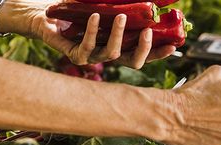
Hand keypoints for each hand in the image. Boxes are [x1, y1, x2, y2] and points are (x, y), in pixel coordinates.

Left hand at [0, 0, 176, 68]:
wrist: (47, 15)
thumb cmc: (78, 10)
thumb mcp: (105, 4)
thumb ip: (122, 3)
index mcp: (119, 45)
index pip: (143, 55)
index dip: (159, 53)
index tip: (173, 45)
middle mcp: (108, 54)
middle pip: (133, 62)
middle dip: (144, 49)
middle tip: (150, 31)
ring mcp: (92, 57)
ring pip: (111, 54)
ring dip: (119, 35)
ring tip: (122, 17)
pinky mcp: (74, 54)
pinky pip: (87, 46)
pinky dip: (93, 30)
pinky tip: (96, 17)